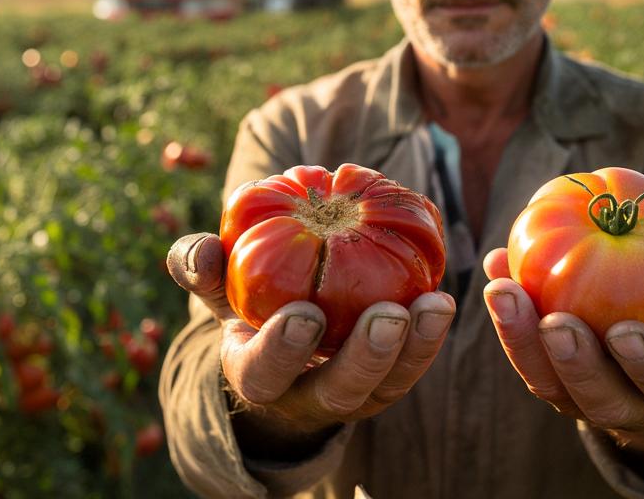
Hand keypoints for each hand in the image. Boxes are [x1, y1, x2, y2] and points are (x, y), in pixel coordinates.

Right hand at [166, 232, 456, 450]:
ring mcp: (353, 393)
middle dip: (364, 357)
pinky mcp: (387, 382)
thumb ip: (201, 267)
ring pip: (387, 385)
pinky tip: (442, 300)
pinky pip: (413, 367)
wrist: (287, 335)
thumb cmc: (249, 300)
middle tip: (388, 315)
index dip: (282, 349)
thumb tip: (200, 251)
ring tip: (435, 304)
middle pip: (338, 391)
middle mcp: (306, 393)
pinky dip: (431, 337)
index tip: (304, 313)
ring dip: (415, 347)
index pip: (264, 373)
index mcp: (255, 372)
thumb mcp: (219, 286)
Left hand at [482, 234, 643, 459]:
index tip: (625, 332)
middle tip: (555, 321)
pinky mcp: (545, 379)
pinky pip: (521, 353)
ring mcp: (578, 399)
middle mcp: (624, 405)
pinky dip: (505, 313)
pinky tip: (495, 264)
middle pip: (595, 397)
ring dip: (519, 338)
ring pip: (546, 382)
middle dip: (573, 362)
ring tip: (503, 290)